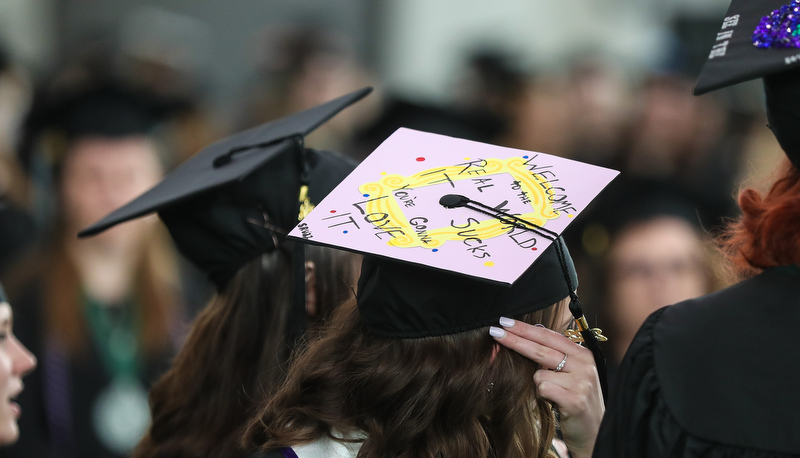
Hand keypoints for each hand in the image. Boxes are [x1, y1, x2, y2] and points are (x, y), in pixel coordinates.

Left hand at [489, 319, 603, 457]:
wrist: (594, 432)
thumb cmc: (575, 400)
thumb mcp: (569, 374)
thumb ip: (552, 355)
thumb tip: (523, 334)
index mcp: (583, 354)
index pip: (549, 336)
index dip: (526, 328)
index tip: (505, 321)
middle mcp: (584, 365)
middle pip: (541, 349)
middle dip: (515, 339)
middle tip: (495, 332)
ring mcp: (581, 382)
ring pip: (539, 373)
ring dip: (538, 384)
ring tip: (553, 394)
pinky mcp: (575, 400)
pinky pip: (542, 389)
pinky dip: (542, 396)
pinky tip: (555, 403)